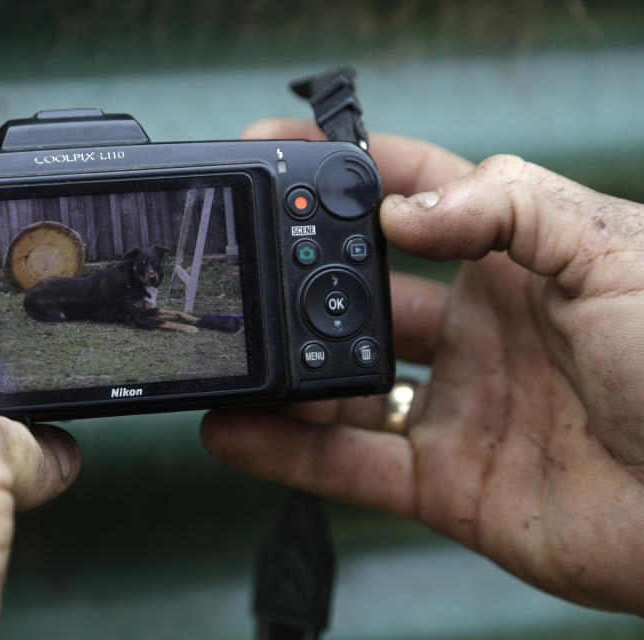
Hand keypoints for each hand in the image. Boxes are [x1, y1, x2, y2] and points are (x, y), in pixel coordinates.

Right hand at [202, 118, 643, 613]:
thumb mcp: (616, 254)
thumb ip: (512, 208)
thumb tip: (401, 211)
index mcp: (518, 263)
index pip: (417, 198)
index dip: (349, 172)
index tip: (280, 157)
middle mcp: (478, 330)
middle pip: (363, 290)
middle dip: (304, 276)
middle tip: (255, 270)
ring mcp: (456, 405)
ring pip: (344, 381)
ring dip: (287, 368)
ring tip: (237, 354)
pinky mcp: (445, 481)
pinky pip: (350, 464)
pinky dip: (287, 452)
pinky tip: (236, 429)